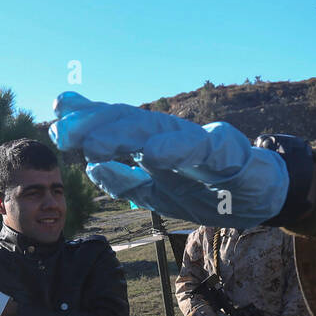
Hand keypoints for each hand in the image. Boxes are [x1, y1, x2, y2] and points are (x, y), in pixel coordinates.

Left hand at [50, 92, 288, 227]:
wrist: (262, 197)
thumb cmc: (209, 192)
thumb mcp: (157, 192)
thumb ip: (123, 178)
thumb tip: (88, 167)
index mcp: (154, 144)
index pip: (115, 126)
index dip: (85, 120)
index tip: (53, 117)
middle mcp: (172, 136)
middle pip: (129, 123)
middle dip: (94, 126)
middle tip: (62, 133)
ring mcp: (199, 141)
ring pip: (157, 131)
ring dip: (123, 135)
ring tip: (93, 144)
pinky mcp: (228, 153)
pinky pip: (199, 149)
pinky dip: (174, 150)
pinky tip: (150, 154)